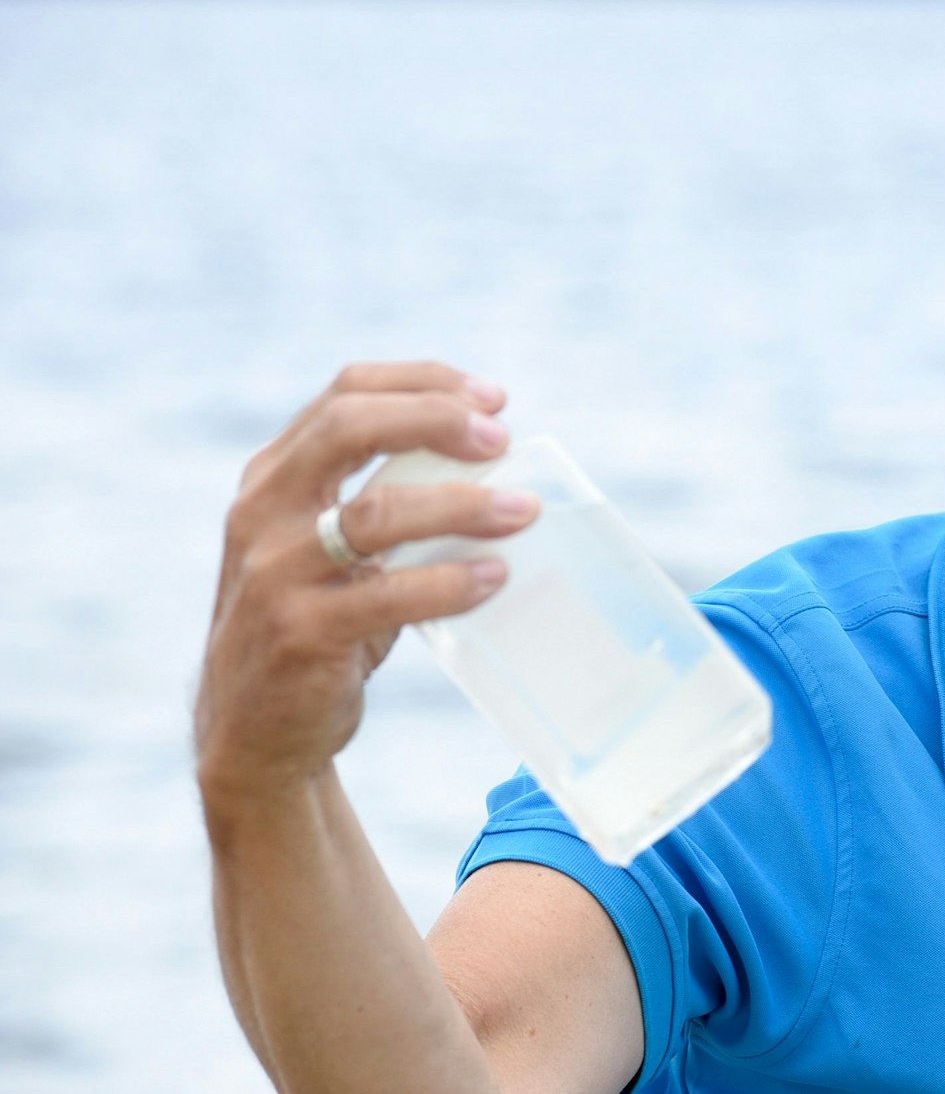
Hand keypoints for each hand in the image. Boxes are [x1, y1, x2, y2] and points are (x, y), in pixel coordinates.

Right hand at [194, 362, 541, 799]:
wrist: (255, 729)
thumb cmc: (319, 623)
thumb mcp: (335, 551)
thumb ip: (385, 503)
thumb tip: (497, 471)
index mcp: (274, 475)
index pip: (347, 394)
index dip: (423, 383)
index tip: (492, 398)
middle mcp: (262, 511)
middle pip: (349, 427)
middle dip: (434, 419)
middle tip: (503, 438)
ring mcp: (273, 571)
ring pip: (374, 513)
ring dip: (461, 505)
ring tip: (523, 512)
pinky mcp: (299, 631)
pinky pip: (387, 595)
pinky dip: (449, 582)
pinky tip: (493, 577)